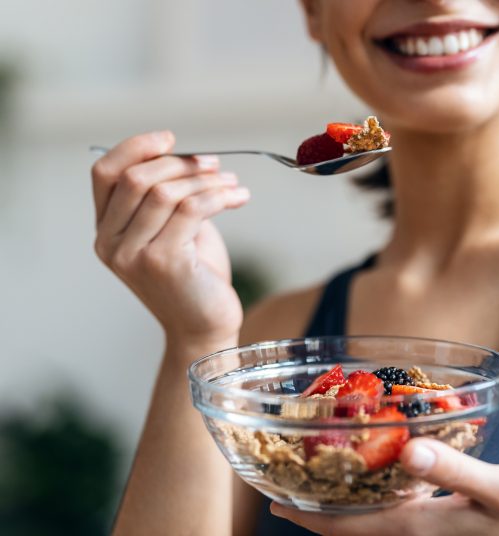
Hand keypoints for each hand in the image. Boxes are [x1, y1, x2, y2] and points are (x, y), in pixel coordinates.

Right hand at [91, 131, 249, 349]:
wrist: (206, 326)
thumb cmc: (194, 276)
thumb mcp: (173, 230)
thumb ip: (166, 197)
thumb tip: (188, 156)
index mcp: (106, 230)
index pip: (104, 173)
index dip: (135, 147)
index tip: (170, 138)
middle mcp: (110, 243)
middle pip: (137, 178)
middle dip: (181, 163)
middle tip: (215, 164)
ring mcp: (133, 255)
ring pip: (165, 191)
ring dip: (206, 180)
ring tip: (232, 183)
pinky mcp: (162, 262)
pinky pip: (191, 209)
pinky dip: (219, 196)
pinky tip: (239, 197)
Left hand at [272, 438, 498, 535]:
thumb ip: (456, 471)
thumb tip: (409, 450)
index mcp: (416, 530)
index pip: (346, 528)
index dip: (306, 515)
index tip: (271, 499)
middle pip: (348, 526)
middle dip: (314, 506)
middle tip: (284, 475)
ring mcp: (426, 534)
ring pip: (368, 519)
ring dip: (340, 500)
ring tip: (319, 470)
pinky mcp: (440, 527)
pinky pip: (391, 513)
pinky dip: (372, 495)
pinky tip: (375, 472)